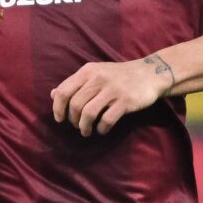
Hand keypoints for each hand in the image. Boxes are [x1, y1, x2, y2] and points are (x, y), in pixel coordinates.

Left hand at [51, 56, 175, 136]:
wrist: (149, 73)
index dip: (58, 108)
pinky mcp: (126, 101)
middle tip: (77, 126)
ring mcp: (113, 90)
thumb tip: (53, 94)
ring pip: (88, 113)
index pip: (63, 91)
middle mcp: (98, 79)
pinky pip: (106, 120)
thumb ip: (75, 83)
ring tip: (87, 131)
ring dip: (84, 127)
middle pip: (75, 105)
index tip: (60, 119)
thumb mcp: (95, 73)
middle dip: (73, 120)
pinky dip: (101, 128)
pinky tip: (102, 130)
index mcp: (88, 71)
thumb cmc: (118, 76)